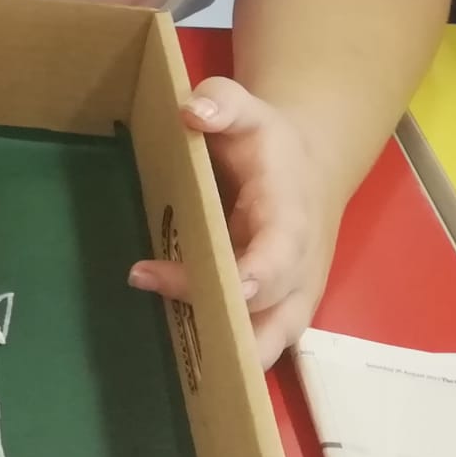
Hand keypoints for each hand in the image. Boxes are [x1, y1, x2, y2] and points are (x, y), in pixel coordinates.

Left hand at [128, 76, 342, 368]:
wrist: (307, 166)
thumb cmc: (268, 141)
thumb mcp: (248, 107)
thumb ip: (222, 102)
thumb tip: (192, 111)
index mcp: (291, 217)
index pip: (282, 254)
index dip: (259, 276)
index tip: (231, 288)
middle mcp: (299, 268)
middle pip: (270, 310)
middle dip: (219, 313)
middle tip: (148, 280)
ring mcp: (291, 297)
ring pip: (270, 344)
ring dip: (222, 350)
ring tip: (160, 327)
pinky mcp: (276, 312)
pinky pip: (254, 345)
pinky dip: (221, 353)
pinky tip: (173, 343)